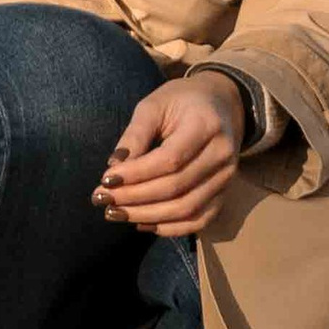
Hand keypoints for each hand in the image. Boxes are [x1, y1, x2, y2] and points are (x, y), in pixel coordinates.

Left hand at [94, 73, 244, 238]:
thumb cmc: (182, 100)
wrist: (223, 102)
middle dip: (134, 198)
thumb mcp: (155, 105)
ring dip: (147, 216)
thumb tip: (113, 169)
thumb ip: (135, 135)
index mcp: (206, 124)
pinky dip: (169, 228)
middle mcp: (222, 154)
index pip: (169, 159)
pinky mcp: (224, 193)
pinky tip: (142, 223)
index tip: (106, 179)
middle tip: (102, 199)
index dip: (136, 174)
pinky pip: (199, 220)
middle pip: (176, 187)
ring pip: (187, 209)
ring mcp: (227, 177)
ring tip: (115, 213)